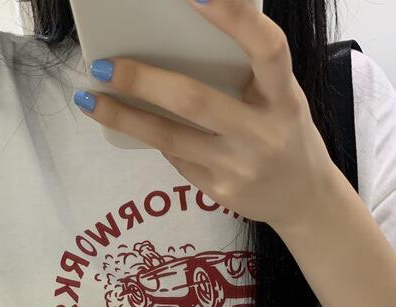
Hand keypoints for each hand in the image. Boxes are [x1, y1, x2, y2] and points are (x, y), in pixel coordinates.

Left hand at [73, 0, 338, 231]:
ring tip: (90, 99)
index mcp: (285, 99)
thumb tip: (178, 45)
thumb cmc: (286, 134)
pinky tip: (137, 127)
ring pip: (170, 138)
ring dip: (124, 117)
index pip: (267, 50)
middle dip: (142, 81)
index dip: (234, 17)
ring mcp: (240, 168)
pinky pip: (177, 159)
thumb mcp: (281, 100)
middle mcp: (264, 134)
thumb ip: (248, 75)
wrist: (304, 200)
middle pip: (196, 100)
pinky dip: (154, 138)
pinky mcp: (221, 192)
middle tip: (103, 64)